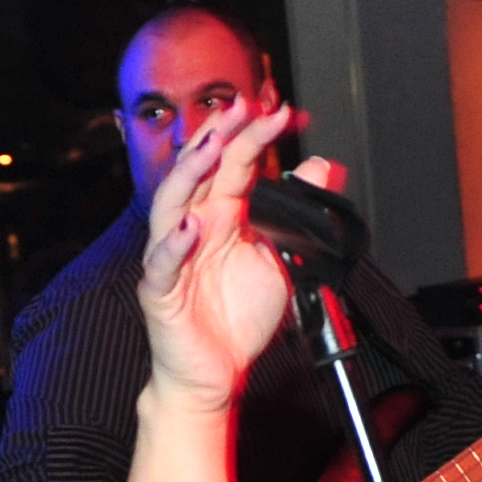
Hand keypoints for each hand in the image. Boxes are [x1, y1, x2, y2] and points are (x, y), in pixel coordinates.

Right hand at [137, 103, 305, 411]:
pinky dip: (174, 245)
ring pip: (172, 205)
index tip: (279, 112)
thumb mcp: (282, 258)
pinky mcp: (160, 293)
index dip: (253, 136)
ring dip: (190, 173)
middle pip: (200, 171)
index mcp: (221, 216)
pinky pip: (162, 265)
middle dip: (219, 136)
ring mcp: (173, 258)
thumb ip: (297, 213)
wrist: (216, 374)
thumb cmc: (238, 318)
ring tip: (211, 147)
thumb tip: (321, 167)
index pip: (234, 164)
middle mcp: (194, 228)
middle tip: (241, 107)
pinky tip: (190, 227)